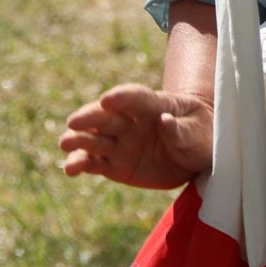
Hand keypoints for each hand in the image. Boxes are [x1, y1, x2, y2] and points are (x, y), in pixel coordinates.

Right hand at [61, 84, 212, 188]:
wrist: (198, 156)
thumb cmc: (201, 135)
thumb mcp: (198, 131)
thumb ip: (181, 129)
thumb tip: (164, 121)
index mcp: (152, 105)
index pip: (134, 97)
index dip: (121, 97)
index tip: (107, 100)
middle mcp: (129, 122)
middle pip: (104, 116)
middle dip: (88, 117)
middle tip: (73, 122)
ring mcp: (120, 143)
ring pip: (94, 139)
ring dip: (78, 140)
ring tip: (64, 144)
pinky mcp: (115, 164)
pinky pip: (94, 164)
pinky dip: (80, 165)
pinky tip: (69, 169)